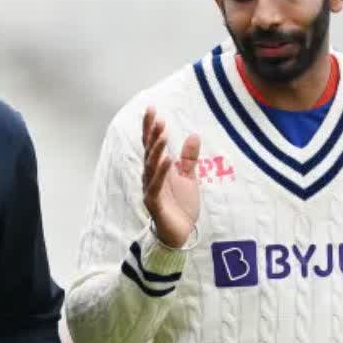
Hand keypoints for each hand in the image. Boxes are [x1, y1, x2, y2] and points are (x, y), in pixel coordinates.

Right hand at [141, 106, 201, 247]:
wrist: (180, 233)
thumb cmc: (181, 205)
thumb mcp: (189, 178)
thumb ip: (189, 158)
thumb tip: (194, 135)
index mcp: (157, 169)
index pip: (151, 144)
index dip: (150, 127)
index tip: (152, 109)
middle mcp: (149, 176)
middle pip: (149, 151)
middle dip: (152, 134)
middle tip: (156, 116)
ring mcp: (150, 189)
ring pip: (151, 166)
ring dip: (157, 149)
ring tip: (163, 134)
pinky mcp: (155, 203)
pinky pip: (156, 185)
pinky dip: (161, 172)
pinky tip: (167, 159)